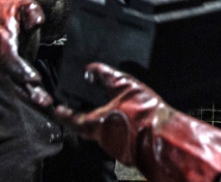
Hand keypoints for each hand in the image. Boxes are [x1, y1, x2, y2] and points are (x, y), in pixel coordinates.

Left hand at [56, 63, 220, 181]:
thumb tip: (90, 69)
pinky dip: (120, 127)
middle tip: (84, 105)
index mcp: (93, 123)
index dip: (61, 111)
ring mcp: (114, 146)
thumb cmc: (144, 114)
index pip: (69, 118)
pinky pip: (118, 136)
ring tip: (113, 108)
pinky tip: (130, 118)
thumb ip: (105, 76)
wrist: (165, 137)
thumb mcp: (123, 85)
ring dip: (105, 121)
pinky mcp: (128, 150)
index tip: (55, 107)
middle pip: (85, 127)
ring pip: (103, 132)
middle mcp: (100, 138)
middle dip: (84, 116)